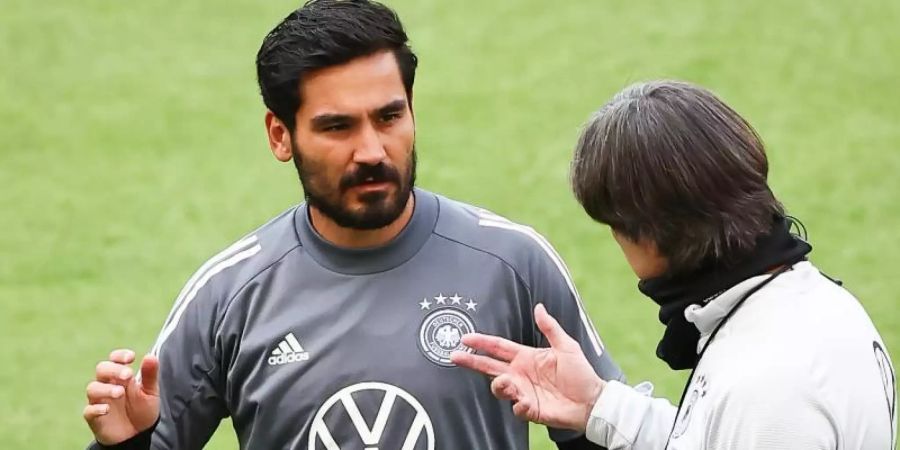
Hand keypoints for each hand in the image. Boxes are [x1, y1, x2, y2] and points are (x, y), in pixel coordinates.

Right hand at [83, 349, 159, 444]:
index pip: (114, 359)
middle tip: (128, 375)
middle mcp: (107, 385)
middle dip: (114, 369)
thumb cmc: (142, 411)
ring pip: (93, 388)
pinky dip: (96, 408)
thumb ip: (150, 375)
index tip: (131, 357)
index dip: (119, 355)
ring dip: (105, 388)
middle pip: (101, 369)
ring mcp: (99, 400)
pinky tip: (107, 409)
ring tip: (120, 393)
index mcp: (121, 377)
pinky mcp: (94, 417)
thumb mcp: (150, 392)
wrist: (138, 435)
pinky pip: (89, 410)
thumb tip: (150, 356)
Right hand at [451, 304, 604, 431]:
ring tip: (506, 381)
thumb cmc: (581, 373)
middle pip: (489, 366)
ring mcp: (523, 392)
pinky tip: (526, 401)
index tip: (466, 337)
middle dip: (472, 361)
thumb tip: (539, 307)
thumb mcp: (567, 345)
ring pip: (499, 387)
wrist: (592, 401)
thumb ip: (550, 327)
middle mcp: (520, 374)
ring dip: (499, 384)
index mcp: (526, 357)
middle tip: (455, 356)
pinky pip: (516, 408)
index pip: (499, 347)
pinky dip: (518, 404)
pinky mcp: (530, 409)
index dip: (482, 342)